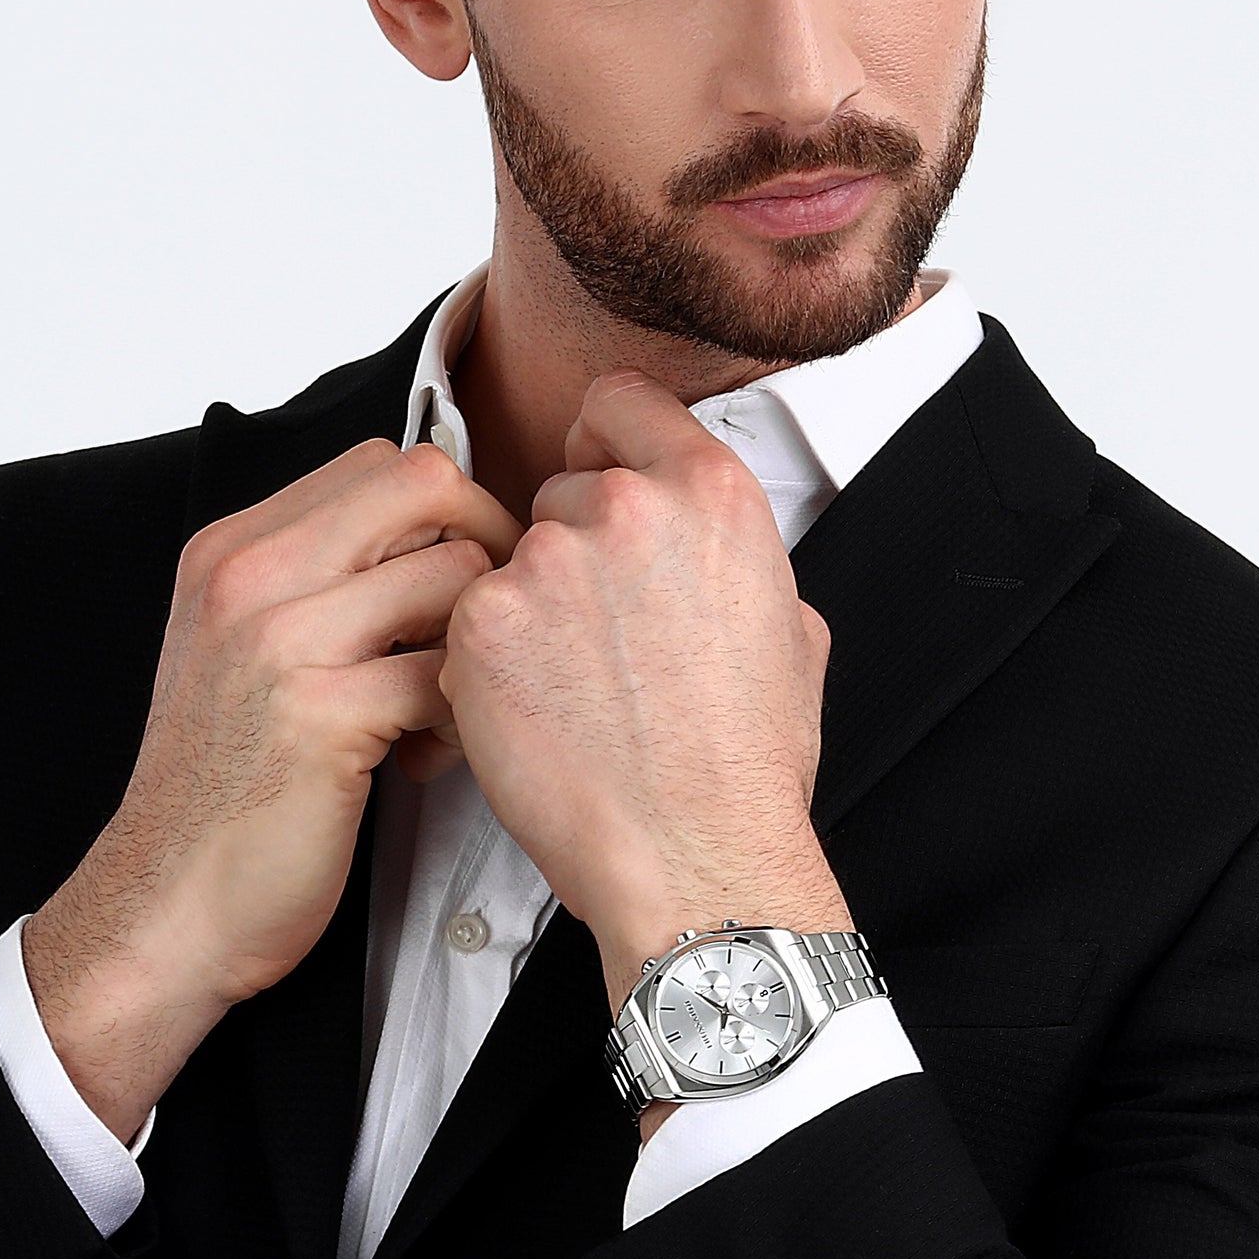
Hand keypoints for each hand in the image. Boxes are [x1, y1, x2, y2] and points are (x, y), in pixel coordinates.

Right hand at [24, 438, 521, 1139]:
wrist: (163, 908)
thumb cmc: (219, 792)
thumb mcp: (238, 656)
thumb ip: (310, 587)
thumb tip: (427, 541)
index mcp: (230, 550)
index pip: (379, 462)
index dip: (445, 513)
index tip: (456, 580)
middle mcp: (247, 576)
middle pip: (425, 484)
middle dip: (487, 546)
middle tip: (485, 627)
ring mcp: (279, 642)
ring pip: (453, 574)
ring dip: (478, 643)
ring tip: (447, 708)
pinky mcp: (321, 716)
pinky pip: (448, 675)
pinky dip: (462, 718)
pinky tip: (425, 760)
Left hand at [439, 371, 851, 1015]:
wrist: (692, 855)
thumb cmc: (742, 768)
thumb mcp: (791, 636)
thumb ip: (739, 563)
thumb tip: (717, 555)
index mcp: (713, 495)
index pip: (620, 403)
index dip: (603, 444)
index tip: (595, 478)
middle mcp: (631, 508)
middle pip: (559, 490)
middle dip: (568, 551)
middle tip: (597, 638)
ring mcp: (550, 560)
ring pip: (508, 558)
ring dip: (525, 610)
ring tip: (570, 691)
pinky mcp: (485, 620)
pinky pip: (467, 618)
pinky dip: (485, 661)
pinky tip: (532, 713)